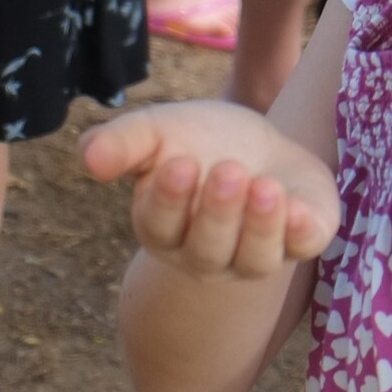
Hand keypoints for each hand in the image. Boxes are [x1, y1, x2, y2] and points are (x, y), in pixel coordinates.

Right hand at [81, 100, 338, 280]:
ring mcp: (255, 253)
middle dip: (218, 212)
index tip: (179, 162)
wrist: (258, 144)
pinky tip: (298, 209)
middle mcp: (208, 253)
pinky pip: (303, 248)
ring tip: (264, 186)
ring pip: (255, 259)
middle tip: (227, 169)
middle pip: (208, 249)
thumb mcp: (156, 131)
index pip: (161, 226)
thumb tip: (88, 158)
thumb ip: (121, 144)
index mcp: (165, 228)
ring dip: (260, 226)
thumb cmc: (198, 142)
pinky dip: (301, 233)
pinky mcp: (302, 239)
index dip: (170, 199)